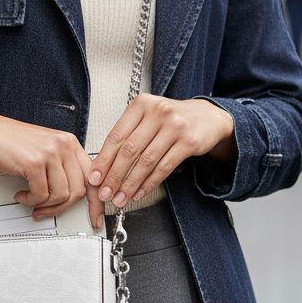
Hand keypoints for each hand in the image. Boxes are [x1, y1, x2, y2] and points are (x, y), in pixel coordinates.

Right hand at [0, 109, 101, 227]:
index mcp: (69, 143)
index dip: (96, 201)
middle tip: (47, 211)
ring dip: (45, 205)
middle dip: (62, 208)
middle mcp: (63, 145)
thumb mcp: (44, 150)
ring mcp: (50, 153)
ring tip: (32, 201)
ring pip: (61, 195)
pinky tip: (22, 194)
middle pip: (78, 190)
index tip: (94, 216)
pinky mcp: (34, 162)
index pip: (93, 176)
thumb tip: (73, 195)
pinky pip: (41, 195)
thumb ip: (61, 168)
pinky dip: (30, 201)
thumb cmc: (10, 142)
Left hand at [88, 95, 235, 208]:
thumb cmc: (171, 119)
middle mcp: (158, 112)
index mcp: (142, 104)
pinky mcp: (189, 142)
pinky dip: (149, 183)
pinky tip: (139, 193)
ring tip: (120, 198)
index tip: (94, 178)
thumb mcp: (148, 116)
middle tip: (105, 193)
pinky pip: (164, 167)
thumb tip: (103, 165)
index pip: (117, 135)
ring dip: (130, 184)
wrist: (207, 117)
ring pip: (146, 161)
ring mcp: (175, 126)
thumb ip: (128, 134)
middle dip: (114, 176)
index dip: (103, 159)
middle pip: (130, 150)